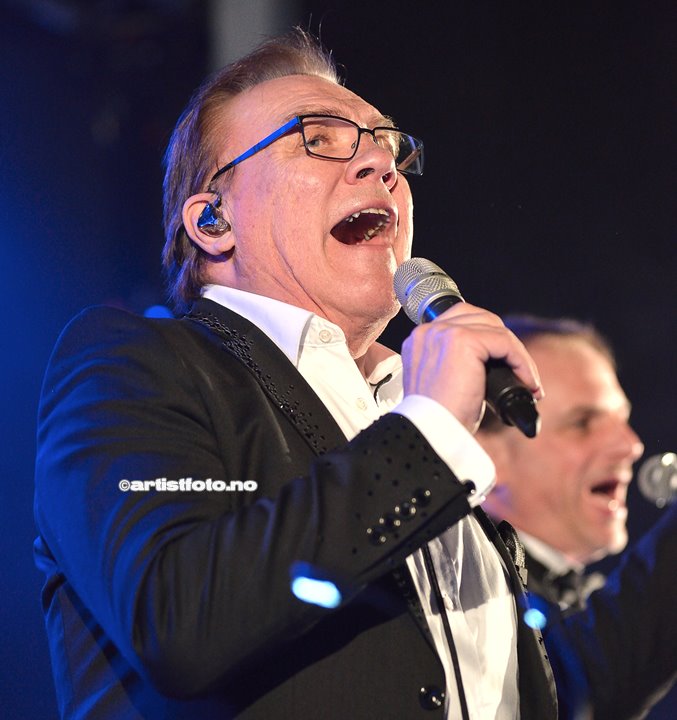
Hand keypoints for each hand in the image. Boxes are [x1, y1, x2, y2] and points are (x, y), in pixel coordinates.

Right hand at [401, 303, 542, 432]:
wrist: (431, 434)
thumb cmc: (439, 420)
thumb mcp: (445, 383)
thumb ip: (457, 364)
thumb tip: (493, 361)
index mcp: (420, 340)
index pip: (461, 320)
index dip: (489, 339)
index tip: (506, 366)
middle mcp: (428, 331)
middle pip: (481, 318)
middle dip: (505, 343)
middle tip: (520, 374)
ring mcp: (443, 333)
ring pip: (496, 329)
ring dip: (518, 354)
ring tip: (528, 382)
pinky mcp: (462, 340)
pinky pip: (505, 342)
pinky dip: (522, 362)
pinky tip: (528, 384)